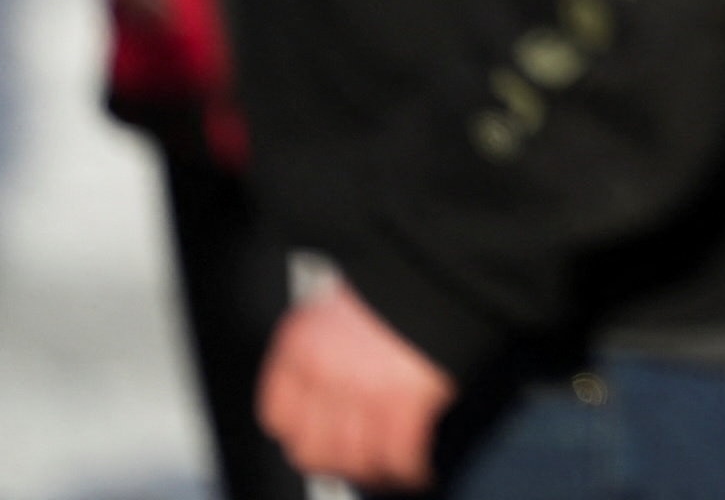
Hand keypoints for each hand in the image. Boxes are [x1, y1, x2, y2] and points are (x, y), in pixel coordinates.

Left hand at [257, 280, 455, 490]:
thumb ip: (335, 336)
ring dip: (377, 470)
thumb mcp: (349, 297)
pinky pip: (401, 457)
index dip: (305, 431)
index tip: (325, 436)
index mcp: (301, 341)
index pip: (279, 414)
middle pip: (312, 449)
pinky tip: (424, 467)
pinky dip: (413, 469)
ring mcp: (361, 392)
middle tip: (364, 458)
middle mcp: (322, 372)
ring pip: (355, 461)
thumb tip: (344, 370)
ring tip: (396, 470)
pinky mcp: (404, 405)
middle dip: (339, 459)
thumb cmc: (403, 269)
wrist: (445, 255)